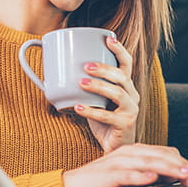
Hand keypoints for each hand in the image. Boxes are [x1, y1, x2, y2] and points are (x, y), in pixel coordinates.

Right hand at [62, 143, 187, 186]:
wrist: (74, 183)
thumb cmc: (102, 180)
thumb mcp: (130, 175)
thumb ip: (149, 173)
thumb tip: (173, 177)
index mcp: (134, 151)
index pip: (164, 153)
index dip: (182, 162)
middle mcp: (128, 153)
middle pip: (160, 156)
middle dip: (181, 166)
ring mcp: (118, 162)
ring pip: (148, 163)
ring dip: (167, 169)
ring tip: (183, 174)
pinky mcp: (108, 174)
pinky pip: (126, 174)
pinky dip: (140, 176)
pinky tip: (151, 178)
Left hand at [73, 36, 138, 152]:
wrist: (114, 147)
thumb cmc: (103, 120)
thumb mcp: (94, 100)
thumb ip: (83, 86)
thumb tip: (54, 71)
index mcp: (126, 86)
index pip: (127, 64)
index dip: (119, 50)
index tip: (108, 38)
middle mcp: (133, 96)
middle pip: (122, 76)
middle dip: (104, 69)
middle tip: (85, 66)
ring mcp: (131, 111)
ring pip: (117, 93)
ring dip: (98, 86)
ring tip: (81, 82)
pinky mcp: (125, 125)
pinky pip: (108, 116)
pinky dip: (91, 111)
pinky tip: (78, 107)